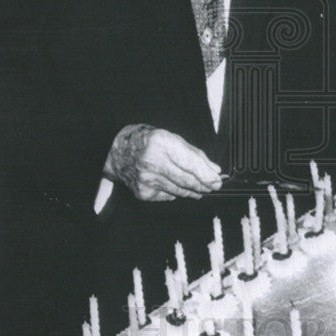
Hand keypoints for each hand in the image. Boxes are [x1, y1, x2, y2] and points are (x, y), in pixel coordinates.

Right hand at [103, 125, 223, 200]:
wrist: (118, 151)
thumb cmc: (147, 141)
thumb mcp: (171, 138)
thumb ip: (194, 154)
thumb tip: (214, 170)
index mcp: (160, 143)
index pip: (190, 163)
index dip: (206, 174)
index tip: (217, 180)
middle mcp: (151, 162)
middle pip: (186, 180)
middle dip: (204, 185)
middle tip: (214, 186)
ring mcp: (145, 179)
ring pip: (179, 190)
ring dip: (193, 191)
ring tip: (201, 189)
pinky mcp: (142, 192)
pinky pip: (167, 196)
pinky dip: (176, 193)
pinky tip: (180, 189)